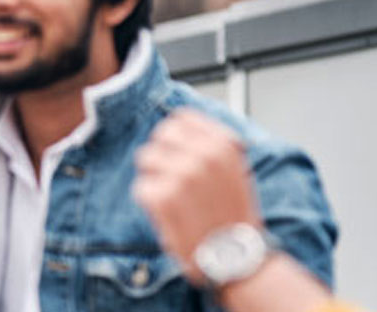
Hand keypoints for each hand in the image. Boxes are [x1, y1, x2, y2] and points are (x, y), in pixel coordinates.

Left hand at [133, 109, 264, 284]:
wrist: (236, 257)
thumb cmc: (234, 217)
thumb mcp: (235, 170)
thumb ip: (211, 145)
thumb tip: (181, 125)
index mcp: (222, 145)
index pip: (181, 118)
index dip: (174, 134)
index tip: (176, 148)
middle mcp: (202, 155)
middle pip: (160, 135)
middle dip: (162, 153)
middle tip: (171, 176)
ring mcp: (181, 175)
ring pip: (145, 158)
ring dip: (154, 176)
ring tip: (172, 197)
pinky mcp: (162, 197)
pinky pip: (141, 187)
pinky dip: (149, 201)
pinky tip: (168, 214)